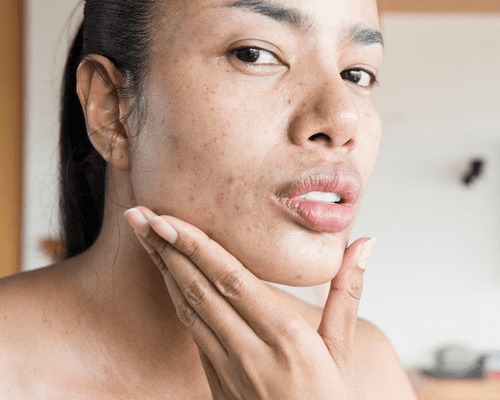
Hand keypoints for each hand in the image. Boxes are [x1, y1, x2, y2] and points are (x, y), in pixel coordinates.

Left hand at [124, 207, 374, 398]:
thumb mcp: (344, 350)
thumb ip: (348, 293)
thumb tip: (365, 243)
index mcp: (287, 337)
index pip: (232, 280)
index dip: (197, 248)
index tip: (167, 220)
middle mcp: (251, 350)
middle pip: (199, 289)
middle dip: (167, 248)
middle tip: (138, 215)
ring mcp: (228, 369)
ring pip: (188, 308)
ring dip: (164, 268)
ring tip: (144, 236)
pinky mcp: (216, 380)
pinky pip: (191, 331)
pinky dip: (176, 297)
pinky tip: (168, 275)